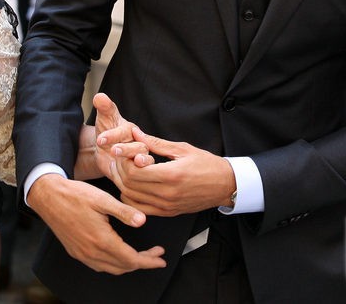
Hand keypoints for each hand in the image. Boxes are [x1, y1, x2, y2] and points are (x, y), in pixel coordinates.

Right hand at [27, 174, 165, 273]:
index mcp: (102, 240)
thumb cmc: (75, 195)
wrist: (49, 197)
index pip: (131, 259)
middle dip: (143, 263)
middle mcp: (92, 252)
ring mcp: (83, 254)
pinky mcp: (76, 252)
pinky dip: (113, 264)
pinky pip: (99, 265)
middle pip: (123, 267)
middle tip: (155, 255)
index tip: (161, 257)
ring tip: (141, 256)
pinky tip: (119, 254)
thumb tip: (143, 221)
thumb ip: (124, 212)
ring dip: (128, 264)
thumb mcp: (102, 199)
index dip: (149, 260)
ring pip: (111, 269)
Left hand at [74, 93, 150, 180]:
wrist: (106, 151)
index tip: (100, 139)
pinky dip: (132, 181)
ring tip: (123, 166)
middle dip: (127, 150)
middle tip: (113, 151)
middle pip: (139, 148)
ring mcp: (141, 160)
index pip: (126, 131)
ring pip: (144, 165)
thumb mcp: (104, 119)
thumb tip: (99, 96)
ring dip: (133, 166)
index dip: (113, 135)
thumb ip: (104, 108)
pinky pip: (140, 179)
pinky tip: (121, 180)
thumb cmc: (107, 131)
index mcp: (132, 130)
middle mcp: (140, 145)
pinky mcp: (139, 174)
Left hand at [108, 126, 235, 216]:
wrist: (225, 185)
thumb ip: (156, 142)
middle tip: (122, 158)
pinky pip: (140, 208)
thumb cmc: (207, 165)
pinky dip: (131, 197)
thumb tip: (136, 133)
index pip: (134, 171)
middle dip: (121, 170)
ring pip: (131, 198)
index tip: (125, 151)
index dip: (124, 160)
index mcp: (171, 175)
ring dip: (123, 183)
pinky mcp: (167, 213)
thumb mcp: (182, 148)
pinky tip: (134, 185)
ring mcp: (166, 206)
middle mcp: (167, 194)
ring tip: (127, 170)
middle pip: (129, 184)